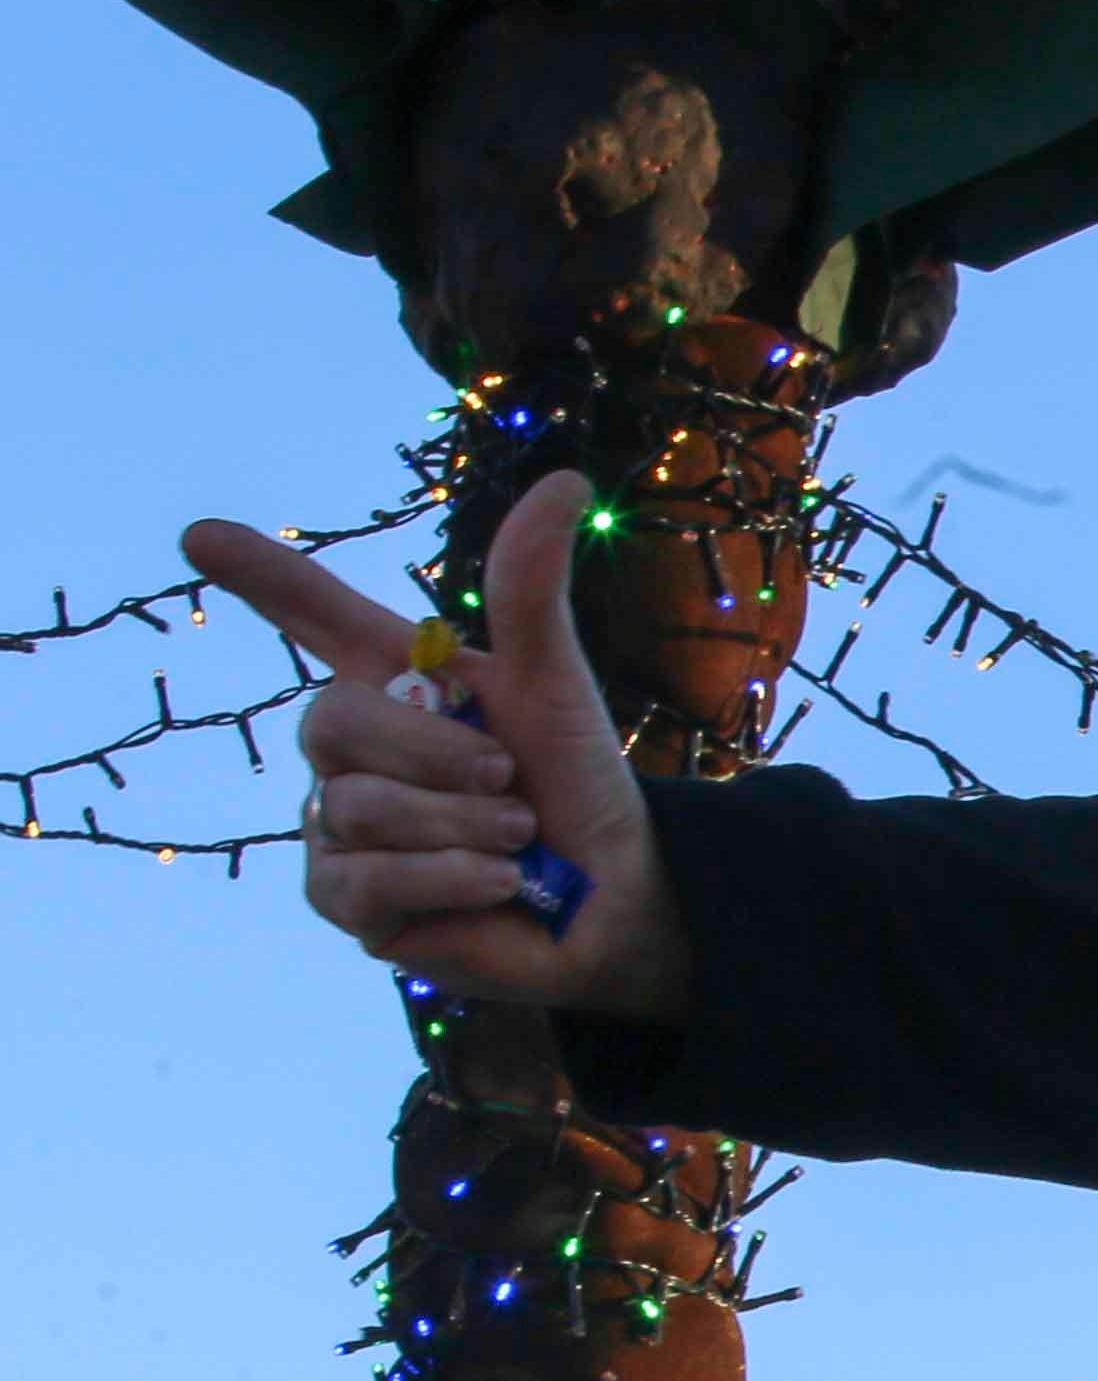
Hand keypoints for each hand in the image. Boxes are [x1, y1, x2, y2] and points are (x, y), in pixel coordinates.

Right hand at [181, 479, 691, 1018]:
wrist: (614, 892)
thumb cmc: (573, 783)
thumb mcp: (554, 685)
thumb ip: (530, 592)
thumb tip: (561, 479)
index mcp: (394, 680)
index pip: (310, 615)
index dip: (260, 575)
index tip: (201, 534)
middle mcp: (352, 750)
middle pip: (330, 721)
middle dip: (436, 752)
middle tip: (509, 779)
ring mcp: (337, 825)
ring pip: (357, 807)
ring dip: (463, 824)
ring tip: (519, 838)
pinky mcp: (345, 900)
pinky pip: (365, 880)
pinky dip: (449, 877)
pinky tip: (498, 883)